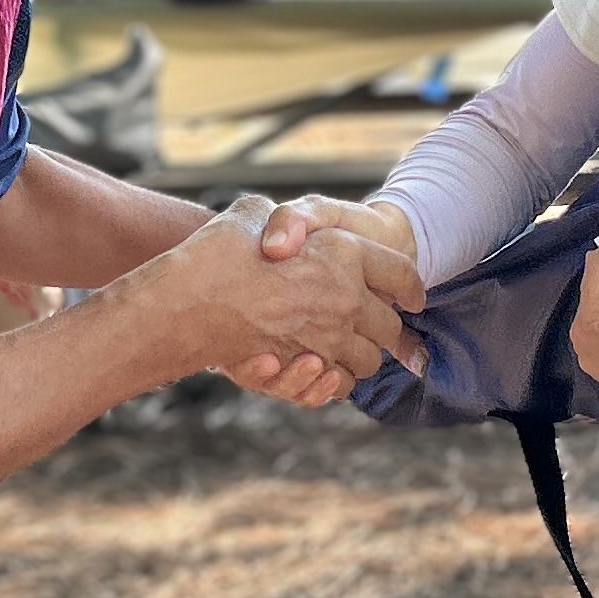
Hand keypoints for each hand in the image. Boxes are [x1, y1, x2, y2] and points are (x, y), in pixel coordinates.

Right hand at [146, 195, 417, 394]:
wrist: (186, 300)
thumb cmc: (216, 250)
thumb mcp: (252, 212)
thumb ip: (282, 220)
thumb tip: (285, 233)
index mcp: (343, 251)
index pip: (401, 273)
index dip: (410, 285)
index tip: (413, 296)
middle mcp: (347, 298)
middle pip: (389, 325)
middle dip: (384, 327)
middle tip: (374, 324)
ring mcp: (330, 338)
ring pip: (368, 360)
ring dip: (359, 357)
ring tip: (341, 348)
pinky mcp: (307, 370)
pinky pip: (338, 385)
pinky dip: (333, 381)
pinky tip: (320, 369)